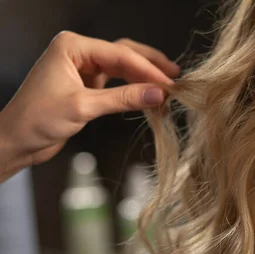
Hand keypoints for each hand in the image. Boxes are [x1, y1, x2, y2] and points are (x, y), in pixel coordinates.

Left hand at [0, 31, 179, 180]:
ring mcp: (82, 68)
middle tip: (175, 77)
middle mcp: (78, 52)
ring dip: (143, 77)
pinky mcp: (86, 85)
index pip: (120, 54)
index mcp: (72, 47)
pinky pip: (116, 82)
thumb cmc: (37, 119)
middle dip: (150, 66)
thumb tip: (158, 95)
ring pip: (122, 67)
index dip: (148, 70)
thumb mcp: (84, 107)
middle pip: (124, 53)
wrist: (15, 140)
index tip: (169, 85)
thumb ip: (123, 99)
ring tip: (166, 87)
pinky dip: (133, 89)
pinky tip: (147, 95)